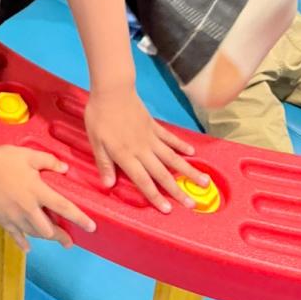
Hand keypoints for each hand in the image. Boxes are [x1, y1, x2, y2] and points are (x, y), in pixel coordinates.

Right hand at [0, 144, 96, 252]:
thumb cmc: (5, 158)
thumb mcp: (29, 155)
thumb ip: (49, 161)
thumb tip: (65, 168)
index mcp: (38, 191)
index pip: (64, 208)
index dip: (80, 219)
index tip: (91, 227)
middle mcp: (29, 208)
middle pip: (49, 229)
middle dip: (61, 237)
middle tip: (69, 242)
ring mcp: (15, 216)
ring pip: (34, 234)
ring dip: (45, 238)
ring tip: (52, 239)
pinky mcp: (3, 219)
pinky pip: (15, 235)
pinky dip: (22, 242)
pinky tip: (27, 248)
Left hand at [84, 84, 209, 212]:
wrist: (113, 89)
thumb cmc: (99, 115)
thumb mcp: (95, 141)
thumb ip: (103, 163)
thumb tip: (108, 185)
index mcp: (126, 155)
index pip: (143, 181)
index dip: (155, 196)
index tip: (168, 210)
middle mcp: (142, 150)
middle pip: (162, 173)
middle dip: (178, 190)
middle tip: (193, 204)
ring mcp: (151, 137)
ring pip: (172, 158)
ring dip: (188, 170)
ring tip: (204, 181)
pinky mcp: (154, 125)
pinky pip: (170, 138)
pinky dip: (181, 145)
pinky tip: (192, 153)